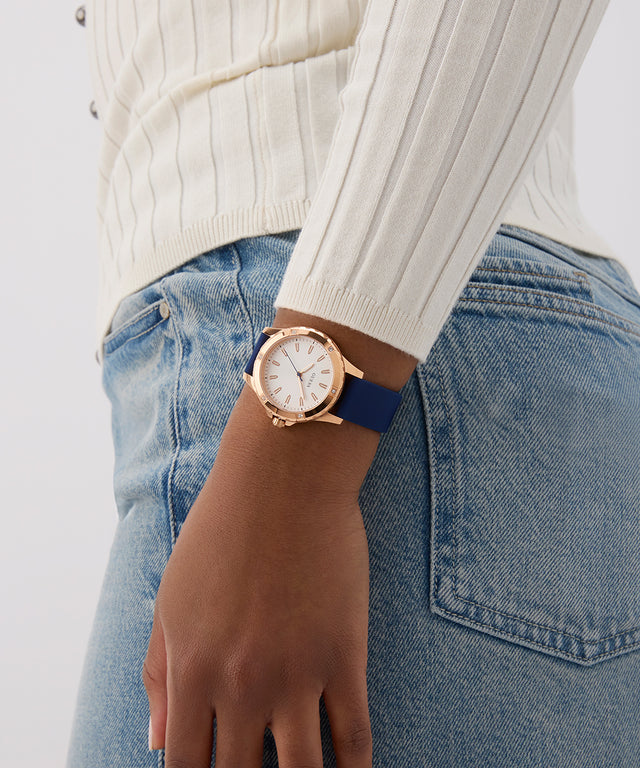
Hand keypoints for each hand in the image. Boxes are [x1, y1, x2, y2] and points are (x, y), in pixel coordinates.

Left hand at [143, 386, 375, 766]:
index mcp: (192, 669)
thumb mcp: (171, 598)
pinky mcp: (343, 655)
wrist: (282, 480)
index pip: (185, 766)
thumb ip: (159, 673)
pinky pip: (354, 737)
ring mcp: (296, 674)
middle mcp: (241, 685)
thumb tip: (155, 741)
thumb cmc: (220, 531)